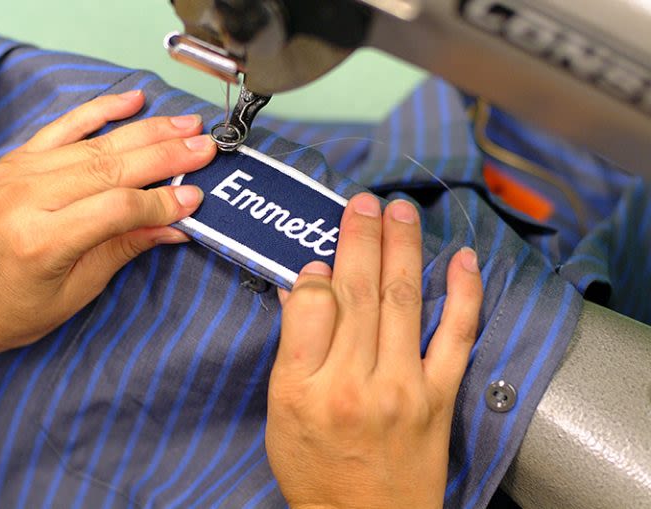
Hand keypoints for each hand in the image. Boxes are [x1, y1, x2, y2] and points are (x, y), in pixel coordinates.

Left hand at [0, 90, 216, 359]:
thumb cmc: (17, 307)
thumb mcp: (79, 290)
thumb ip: (126, 247)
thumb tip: (178, 225)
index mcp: (40, 240)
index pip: (115, 209)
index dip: (160, 202)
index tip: (195, 198)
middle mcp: (26, 198)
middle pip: (110, 168)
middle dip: (164, 156)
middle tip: (204, 148)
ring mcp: (18, 172)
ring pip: (96, 144)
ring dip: (147, 132)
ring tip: (187, 126)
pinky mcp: (17, 159)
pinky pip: (65, 127)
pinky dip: (101, 111)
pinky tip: (134, 101)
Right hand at [266, 193, 482, 508]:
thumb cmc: (317, 471)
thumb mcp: (281, 414)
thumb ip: (293, 348)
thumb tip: (304, 289)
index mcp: (304, 387)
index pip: (312, 305)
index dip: (317, 269)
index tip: (319, 251)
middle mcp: (354, 383)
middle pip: (359, 291)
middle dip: (362, 237)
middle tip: (364, 201)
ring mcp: (403, 388)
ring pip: (402, 301)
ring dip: (403, 249)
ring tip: (400, 212)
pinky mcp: (439, 398)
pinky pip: (455, 337)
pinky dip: (462, 294)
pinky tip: (463, 260)